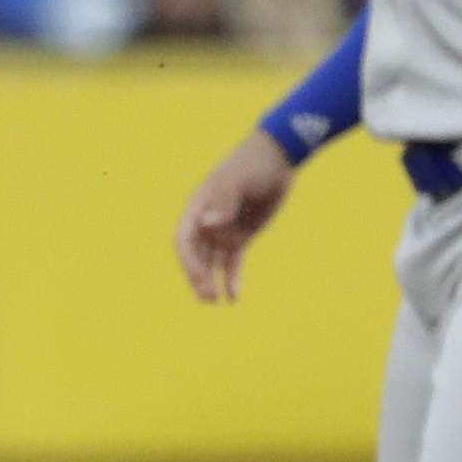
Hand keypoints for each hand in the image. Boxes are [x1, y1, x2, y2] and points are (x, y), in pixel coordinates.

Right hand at [175, 130, 296, 302]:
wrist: (277, 159)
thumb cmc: (253, 165)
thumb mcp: (238, 181)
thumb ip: (223, 202)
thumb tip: (207, 225)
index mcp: (199, 208)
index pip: (185, 239)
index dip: (189, 260)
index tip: (200, 276)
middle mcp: (207, 222)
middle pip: (196, 256)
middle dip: (199, 277)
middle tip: (207, 297)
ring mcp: (223, 231)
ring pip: (212, 262)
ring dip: (211, 281)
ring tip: (215, 302)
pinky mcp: (241, 237)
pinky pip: (232, 262)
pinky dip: (232, 279)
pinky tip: (234, 297)